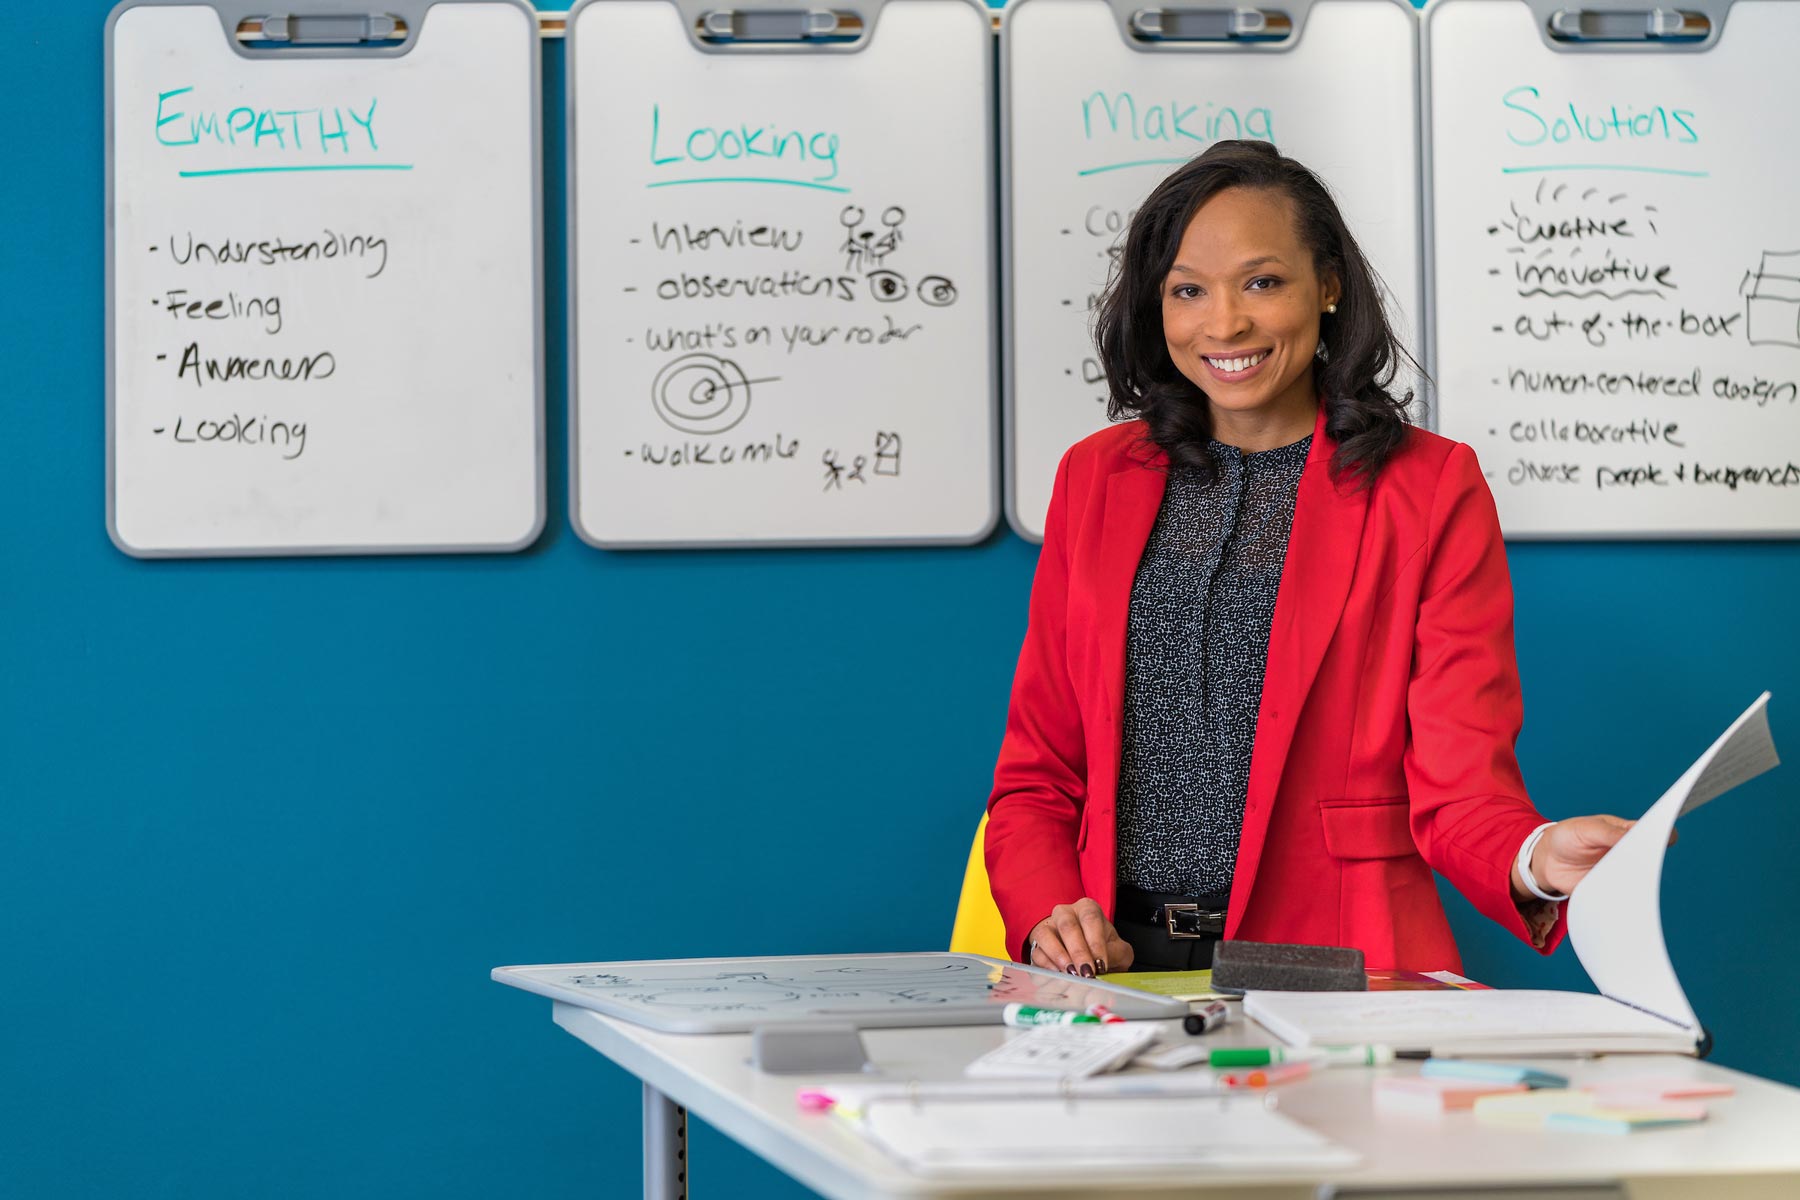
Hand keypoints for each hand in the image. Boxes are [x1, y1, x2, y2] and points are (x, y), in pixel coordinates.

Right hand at [1027, 899, 1133, 976]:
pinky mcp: (1037, 945)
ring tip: (1072, 974)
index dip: (1096, 942)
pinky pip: (1037, 952)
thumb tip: (1103, 967)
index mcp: (1087, 909)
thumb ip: (1116, 954)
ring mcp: (1048, 927)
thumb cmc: (1101, 948)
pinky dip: (1048, 966)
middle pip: (1068, 926)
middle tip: (1087, 973)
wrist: (1084, 954)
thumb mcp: (1118, 949)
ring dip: (1059, 956)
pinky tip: (1059, 976)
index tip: (1101, 965)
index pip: (1091, 918)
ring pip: (1047, 935)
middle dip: (1078, 951)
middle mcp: (1065, 913)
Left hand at [1514, 815, 1666, 898]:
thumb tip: (1637, 832)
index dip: (1663, 834)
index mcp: (1625, 832)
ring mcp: (1622, 872)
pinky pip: (1626, 896)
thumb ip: (1609, 833)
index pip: (1652, 831)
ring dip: (1641, 883)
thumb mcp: (1585, 829)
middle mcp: (1628, 852)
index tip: (1668, 838)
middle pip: (1650, 858)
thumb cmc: (1567, 837)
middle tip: (1645, 864)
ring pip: (1642, 879)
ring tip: (1633, 883)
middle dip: (1651, 862)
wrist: (1546, 861)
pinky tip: (1627, 902)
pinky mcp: (1612, 889)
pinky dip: (1628, 900)